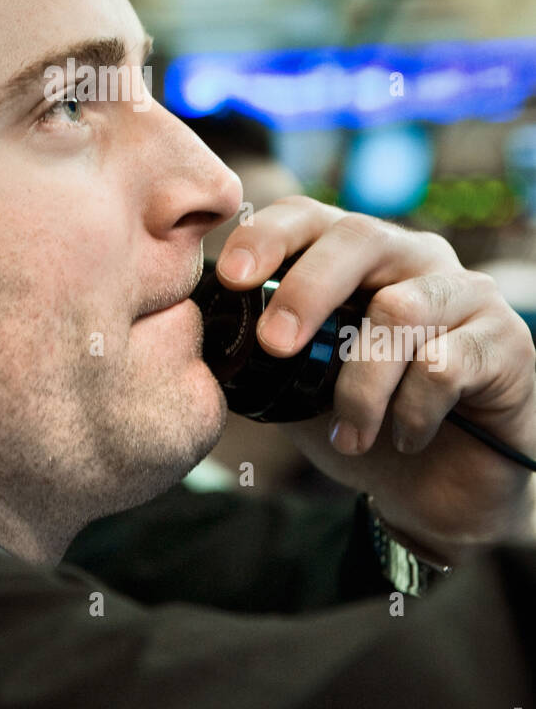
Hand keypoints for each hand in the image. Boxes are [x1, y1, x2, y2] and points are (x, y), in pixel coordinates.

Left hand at [215, 195, 535, 563]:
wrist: (438, 492)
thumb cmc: (364, 424)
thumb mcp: (299, 383)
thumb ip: (265, 347)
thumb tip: (203, 326)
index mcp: (359, 256)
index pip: (310, 216)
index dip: (268, 236)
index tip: (230, 276)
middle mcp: (414, 259)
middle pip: (358, 238)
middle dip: (307, 290)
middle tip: (276, 345)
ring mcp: (466, 295)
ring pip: (400, 310)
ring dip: (361, 384)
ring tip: (348, 434)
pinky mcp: (507, 342)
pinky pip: (448, 363)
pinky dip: (412, 409)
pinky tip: (402, 437)